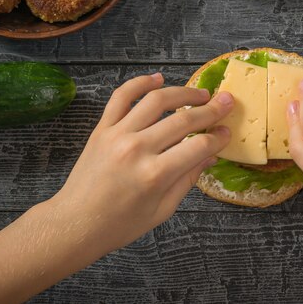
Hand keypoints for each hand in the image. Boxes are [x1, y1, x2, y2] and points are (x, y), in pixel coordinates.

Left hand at [52, 72, 233, 251]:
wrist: (75, 224)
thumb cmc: (121, 224)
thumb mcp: (162, 209)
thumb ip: (188, 179)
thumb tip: (211, 155)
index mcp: (155, 175)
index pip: (198, 146)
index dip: (218, 137)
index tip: (227, 132)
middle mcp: (137, 149)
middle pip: (183, 120)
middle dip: (210, 109)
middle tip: (226, 101)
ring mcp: (117, 134)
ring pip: (156, 101)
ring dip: (183, 92)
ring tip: (200, 94)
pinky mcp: (102, 128)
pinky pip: (121, 97)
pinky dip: (140, 83)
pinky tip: (158, 79)